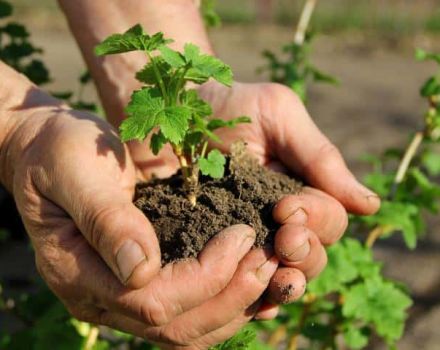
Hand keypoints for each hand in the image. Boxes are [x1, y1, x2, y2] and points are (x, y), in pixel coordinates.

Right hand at [4, 96, 278, 347]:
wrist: (51, 151)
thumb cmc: (61, 152)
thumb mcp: (77, 171)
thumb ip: (106, 219)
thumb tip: (141, 270)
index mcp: (77, 271)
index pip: (151, 299)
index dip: (205, 276)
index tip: (242, 236)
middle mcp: (99, 296)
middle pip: (174, 326)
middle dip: (230, 296)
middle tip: (269, 259)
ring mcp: (120, 294)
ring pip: (185, 331)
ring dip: (233, 306)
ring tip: (269, 269)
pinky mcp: (140, 283)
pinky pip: (186, 312)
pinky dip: (223, 302)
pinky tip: (250, 279)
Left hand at [196, 81, 380, 312]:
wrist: (167, 112)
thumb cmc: (226, 106)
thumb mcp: (277, 114)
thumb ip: (320, 156)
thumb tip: (370, 206)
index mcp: (300, 190)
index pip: (328, 221)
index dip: (317, 220)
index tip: (286, 206)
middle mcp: (277, 222)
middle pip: (311, 257)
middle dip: (304, 253)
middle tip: (284, 240)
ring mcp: (246, 240)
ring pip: (281, 278)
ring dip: (285, 282)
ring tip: (275, 276)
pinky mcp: (213, 253)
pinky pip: (241, 289)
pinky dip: (253, 300)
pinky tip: (254, 303)